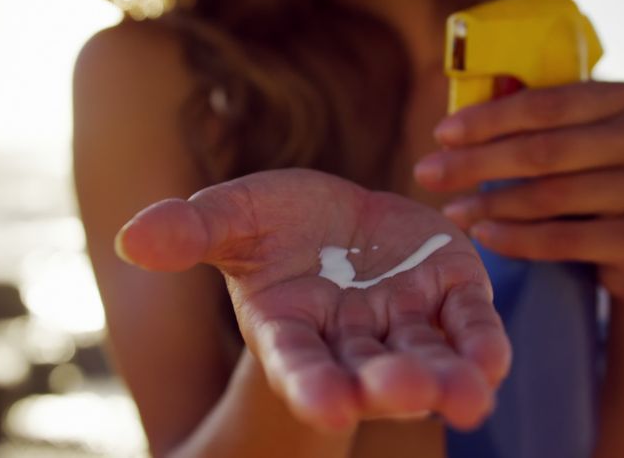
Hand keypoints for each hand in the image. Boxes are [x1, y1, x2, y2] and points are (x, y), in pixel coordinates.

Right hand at [114, 169, 509, 431]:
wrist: (338, 215)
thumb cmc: (277, 223)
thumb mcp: (233, 216)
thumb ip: (192, 231)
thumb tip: (130, 238)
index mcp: (291, 329)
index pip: (297, 364)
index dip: (311, 386)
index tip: (328, 407)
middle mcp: (350, 339)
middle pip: (369, 370)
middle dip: (387, 384)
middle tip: (404, 394)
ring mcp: (405, 320)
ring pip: (427, 357)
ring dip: (447, 377)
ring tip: (467, 398)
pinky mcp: (451, 293)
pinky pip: (470, 323)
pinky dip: (481, 342)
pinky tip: (493, 361)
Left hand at [414, 82, 623, 303]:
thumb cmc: (596, 181)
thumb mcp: (575, 141)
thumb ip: (533, 119)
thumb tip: (457, 108)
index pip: (547, 103)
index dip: (488, 119)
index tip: (440, 135)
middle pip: (545, 150)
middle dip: (476, 163)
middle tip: (426, 174)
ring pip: (552, 195)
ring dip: (490, 204)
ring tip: (451, 210)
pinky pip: (566, 240)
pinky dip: (517, 239)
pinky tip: (484, 236)